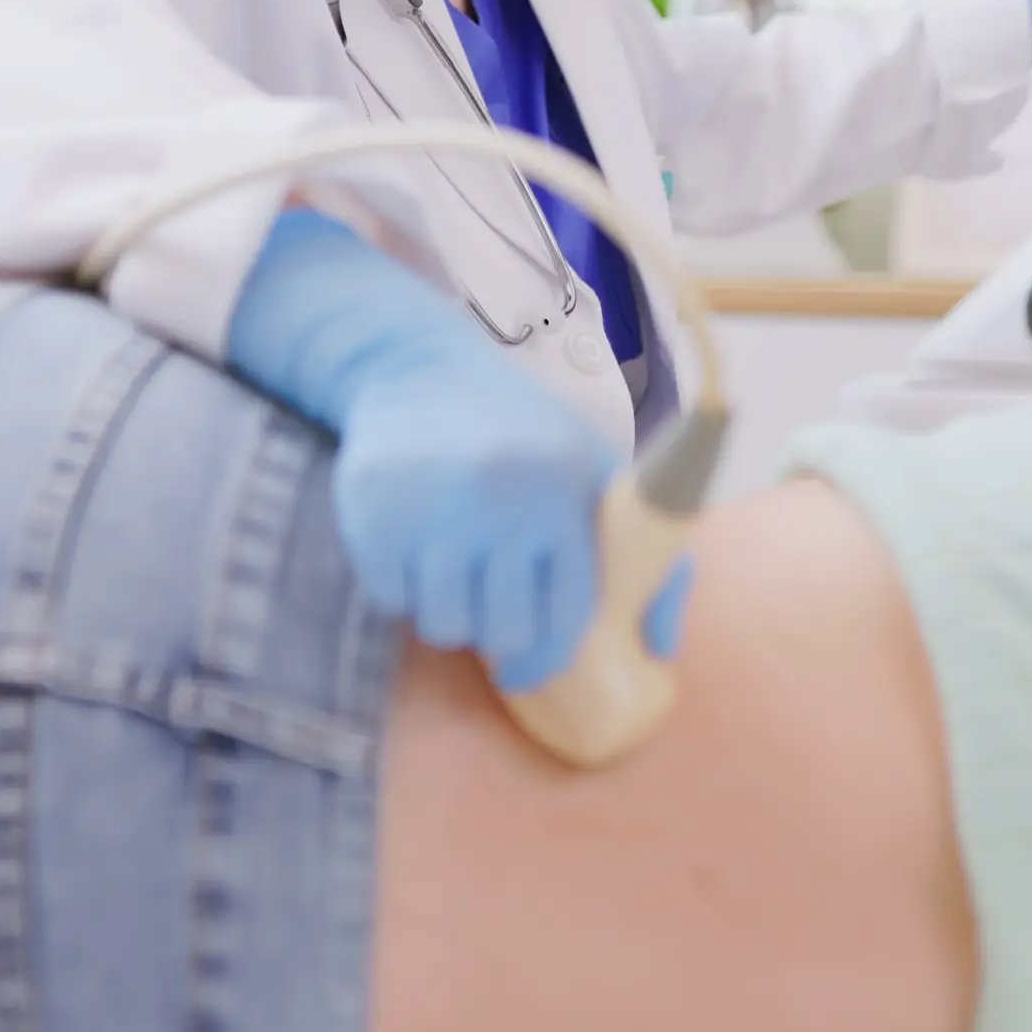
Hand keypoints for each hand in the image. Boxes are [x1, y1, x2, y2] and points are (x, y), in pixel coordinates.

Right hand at [226, 208, 641, 689]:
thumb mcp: (595, 473)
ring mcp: (432, 507)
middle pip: (503, 630)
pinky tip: (414, 551)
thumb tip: (658, 648)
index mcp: (563, 492)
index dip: (552, 653)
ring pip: (442, 623)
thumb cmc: (523, 434)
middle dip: (499, 632)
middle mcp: (500, 500)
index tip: (535, 661)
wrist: (422, 370)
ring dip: (448, 614)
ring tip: (454, 573)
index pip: (567, 614)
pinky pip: (389, 598)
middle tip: (491, 602)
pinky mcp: (372, 512)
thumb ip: (645, 554)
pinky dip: (400, 590)